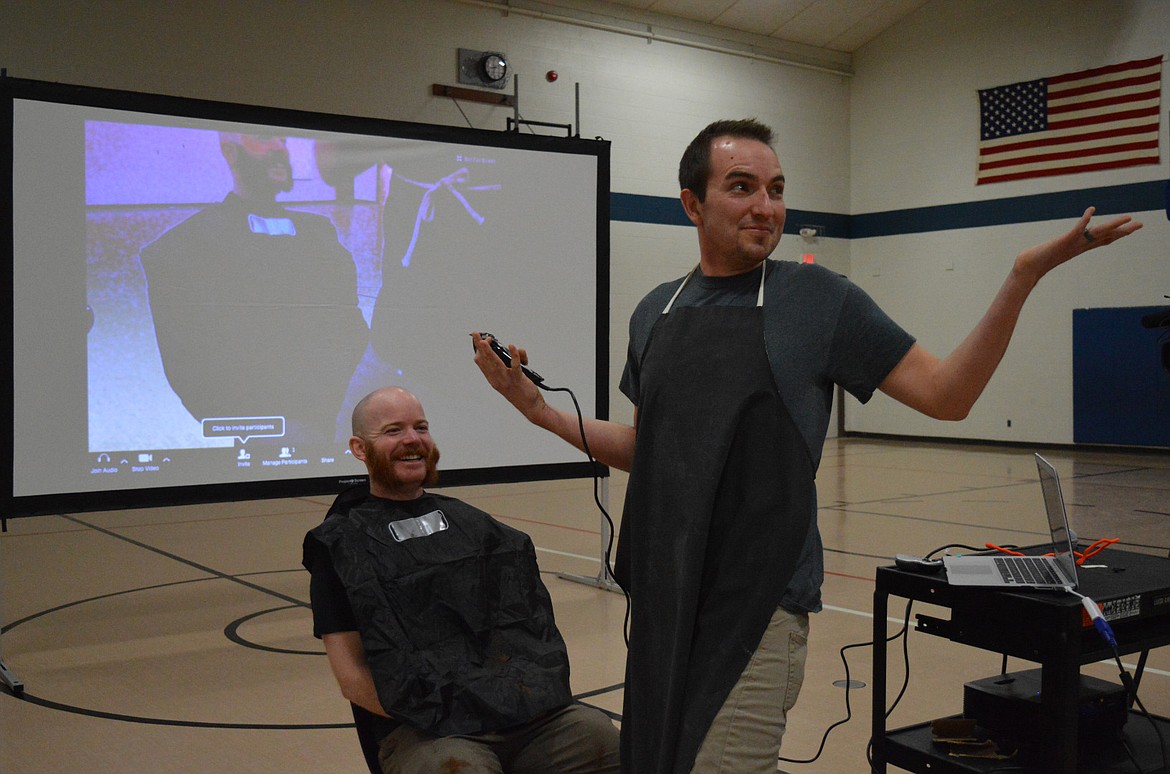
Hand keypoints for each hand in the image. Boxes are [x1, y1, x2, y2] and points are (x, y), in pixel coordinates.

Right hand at [470, 332, 545, 421]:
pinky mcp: (518, 379)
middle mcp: (497, 380)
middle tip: (476, 334)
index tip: (480, 340)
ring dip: (490, 351)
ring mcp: (507, 380)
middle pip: (486, 361)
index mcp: (493, 379)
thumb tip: (519, 349)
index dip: (479, 351)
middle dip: (480, 347)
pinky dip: (514, 355)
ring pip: (496, 363)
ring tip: (485, 340)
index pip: (482, 364)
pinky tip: (511, 346)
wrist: (531, 407)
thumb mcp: (517, 374)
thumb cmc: (522, 390)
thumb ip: (518, 360)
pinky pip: (515, 366)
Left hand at [1015, 206, 1141, 284]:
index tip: (1130, 229)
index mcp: (1079, 247)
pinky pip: (1076, 229)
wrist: (1027, 267)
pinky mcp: (1063, 241)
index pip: (1102, 240)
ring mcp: (1073, 244)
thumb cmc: (1038, 260)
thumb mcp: (1054, 252)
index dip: (1117, 234)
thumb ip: (1059, 248)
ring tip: (1129, 218)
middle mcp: (1079, 246)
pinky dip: (1084, 220)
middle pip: (1106, 236)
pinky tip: (1091, 210)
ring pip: (1098, 233)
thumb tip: (1062, 245)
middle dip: (1124, 231)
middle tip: (1141, 225)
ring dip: (1113, 225)